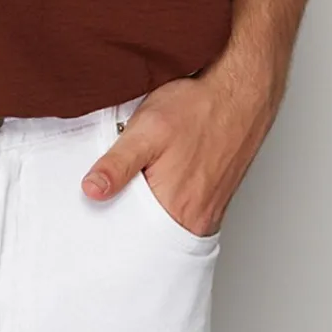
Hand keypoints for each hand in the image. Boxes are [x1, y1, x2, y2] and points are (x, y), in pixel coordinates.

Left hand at [79, 69, 276, 237]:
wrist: (239, 93)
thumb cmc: (198, 108)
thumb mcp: (146, 130)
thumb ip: (117, 164)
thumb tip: (91, 190)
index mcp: (176, 208)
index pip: (134, 239)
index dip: (111, 228)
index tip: (95, 214)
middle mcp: (197, 218)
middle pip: (150, 236)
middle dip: (128, 220)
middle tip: (111, 197)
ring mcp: (209, 212)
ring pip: (166, 224)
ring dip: (147, 210)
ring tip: (136, 185)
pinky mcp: (214, 200)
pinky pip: (184, 213)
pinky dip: (167, 202)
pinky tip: (160, 179)